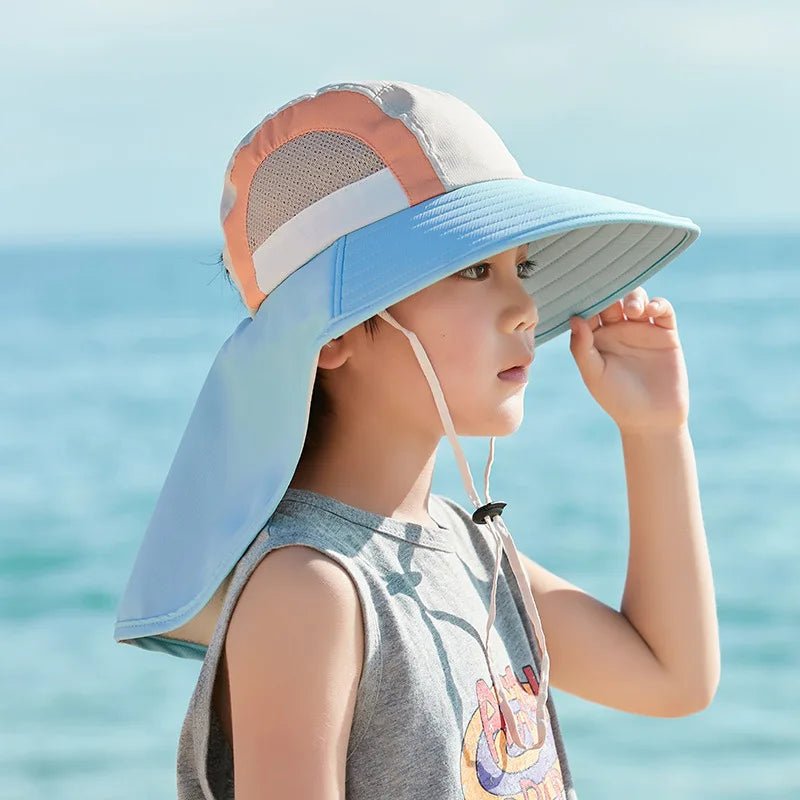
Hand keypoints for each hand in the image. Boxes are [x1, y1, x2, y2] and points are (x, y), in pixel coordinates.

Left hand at [568, 288, 688, 432]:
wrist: (652, 419)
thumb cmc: (617, 399)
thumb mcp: (594, 374)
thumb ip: (582, 347)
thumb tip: (575, 318)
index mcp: (596, 338)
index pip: (589, 310)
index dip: (585, 298)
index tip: (581, 288)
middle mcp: (617, 330)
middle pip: (612, 298)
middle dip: (610, 291)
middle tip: (610, 293)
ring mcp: (641, 330)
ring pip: (636, 299)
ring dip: (634, 296)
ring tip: (632, 309)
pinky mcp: (665, 333)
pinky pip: (662, 310)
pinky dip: (657, 303)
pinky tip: (650, 310)